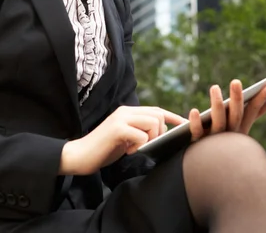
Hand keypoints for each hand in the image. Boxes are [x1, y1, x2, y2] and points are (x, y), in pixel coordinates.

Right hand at [59, 105, 186, 175]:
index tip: (185, 126)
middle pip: (157, 114)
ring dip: (151, 138)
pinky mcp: (116, 129)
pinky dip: (140, 146)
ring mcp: (121, 118)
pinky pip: (141, 135)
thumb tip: (160, 132)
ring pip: (152, 122)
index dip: (173, 117)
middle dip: (160, 132)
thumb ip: (139, 131)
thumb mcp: (125, 138)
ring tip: (137, 148)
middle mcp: (125, 111)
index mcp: (128, 112)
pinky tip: (128, 152)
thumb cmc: (104, 149)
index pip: (156, 110)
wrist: (80, 155)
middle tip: (149, 145)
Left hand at [189, 81, 265, 141]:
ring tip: (215, 87)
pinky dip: (196, 122)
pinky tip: (194, 111)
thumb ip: (249, 110)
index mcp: (238, 130)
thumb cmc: (218, 140)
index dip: (262, 100)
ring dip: (217, 105)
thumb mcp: (234, 124)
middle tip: (236, 81)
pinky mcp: (197, 144)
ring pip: (219, 123)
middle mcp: (228, 136)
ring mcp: (213, 141)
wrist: (200, 165)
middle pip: (236, 116)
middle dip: (238, 99)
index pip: (252, 112)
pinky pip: (197, 132)